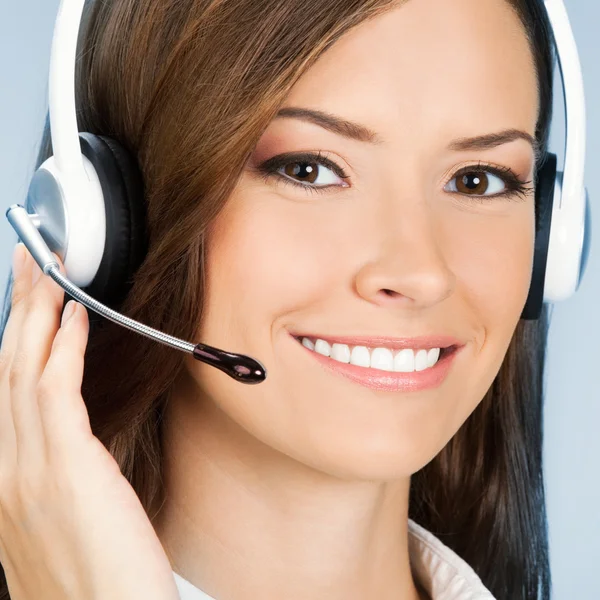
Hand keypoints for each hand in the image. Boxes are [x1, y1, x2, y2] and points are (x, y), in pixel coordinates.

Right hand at [0, 244, 178, 599]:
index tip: (27, 307)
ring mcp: (27, 470)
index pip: (3, 394)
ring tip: (51, 273)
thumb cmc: (96, 582)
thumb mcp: (61, 528)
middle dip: (18, 311)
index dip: (14, 342)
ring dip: (37, 315)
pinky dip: (62, 347)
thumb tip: (71, 446)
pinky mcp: (64, 467)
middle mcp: (4, 473)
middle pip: (5, 371)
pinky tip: (76, 316)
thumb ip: (55, 483)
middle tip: (30, 266)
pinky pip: (55, 390)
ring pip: (22, 370)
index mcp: (4, 486)